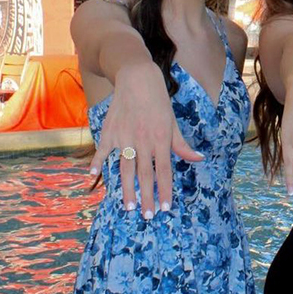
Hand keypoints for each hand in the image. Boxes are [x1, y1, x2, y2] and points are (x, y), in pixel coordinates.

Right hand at [88, 62, 202, 215]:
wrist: (137, 78)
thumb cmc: (159, 102)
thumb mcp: (173, 122)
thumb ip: (181, 144)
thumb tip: (198, 159)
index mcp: (161, 139)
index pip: (164, 171)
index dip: (165, 190)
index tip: (165, 207)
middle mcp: (143, 140)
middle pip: (145, 174)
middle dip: (147, 197)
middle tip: (148, 215)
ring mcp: (124, 136)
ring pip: (125, 168)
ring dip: (126, 189)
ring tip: (128, 206)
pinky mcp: (110, 131)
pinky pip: (103, 151)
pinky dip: (98, 163)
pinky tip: (94, 177)